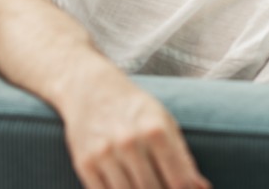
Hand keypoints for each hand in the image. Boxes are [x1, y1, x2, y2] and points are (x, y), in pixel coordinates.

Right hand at [63, 79, 210, 188]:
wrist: (90, 89)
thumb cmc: (134, 109)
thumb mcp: (165, 124)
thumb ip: (183, 158)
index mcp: (155, 130)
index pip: (179, 181)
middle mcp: (129, 142)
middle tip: (162, 186)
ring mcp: (104, 153)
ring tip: (144, 185)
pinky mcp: (85, 163)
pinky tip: (125, 185)